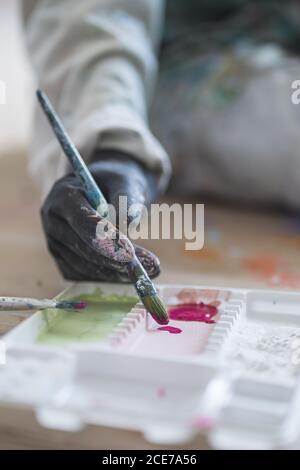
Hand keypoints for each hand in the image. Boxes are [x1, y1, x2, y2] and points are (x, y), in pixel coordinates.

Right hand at [41, 151, 159, 281]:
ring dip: (114, 272)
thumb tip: (127, 224)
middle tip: (147, 267)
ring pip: (83, 265)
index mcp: (63, 195)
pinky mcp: (62, 259)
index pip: (81, 220)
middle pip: (81, 246)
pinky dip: (107, 277)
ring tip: (146, 272)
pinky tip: (129, 275)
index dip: (105, 238)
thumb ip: (127, 199)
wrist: (107, 191)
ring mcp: (55, 242)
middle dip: (114, 259)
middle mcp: (53, 220)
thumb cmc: (116, 183)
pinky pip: (84, 275)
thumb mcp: (125, 182)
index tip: (131, 253)